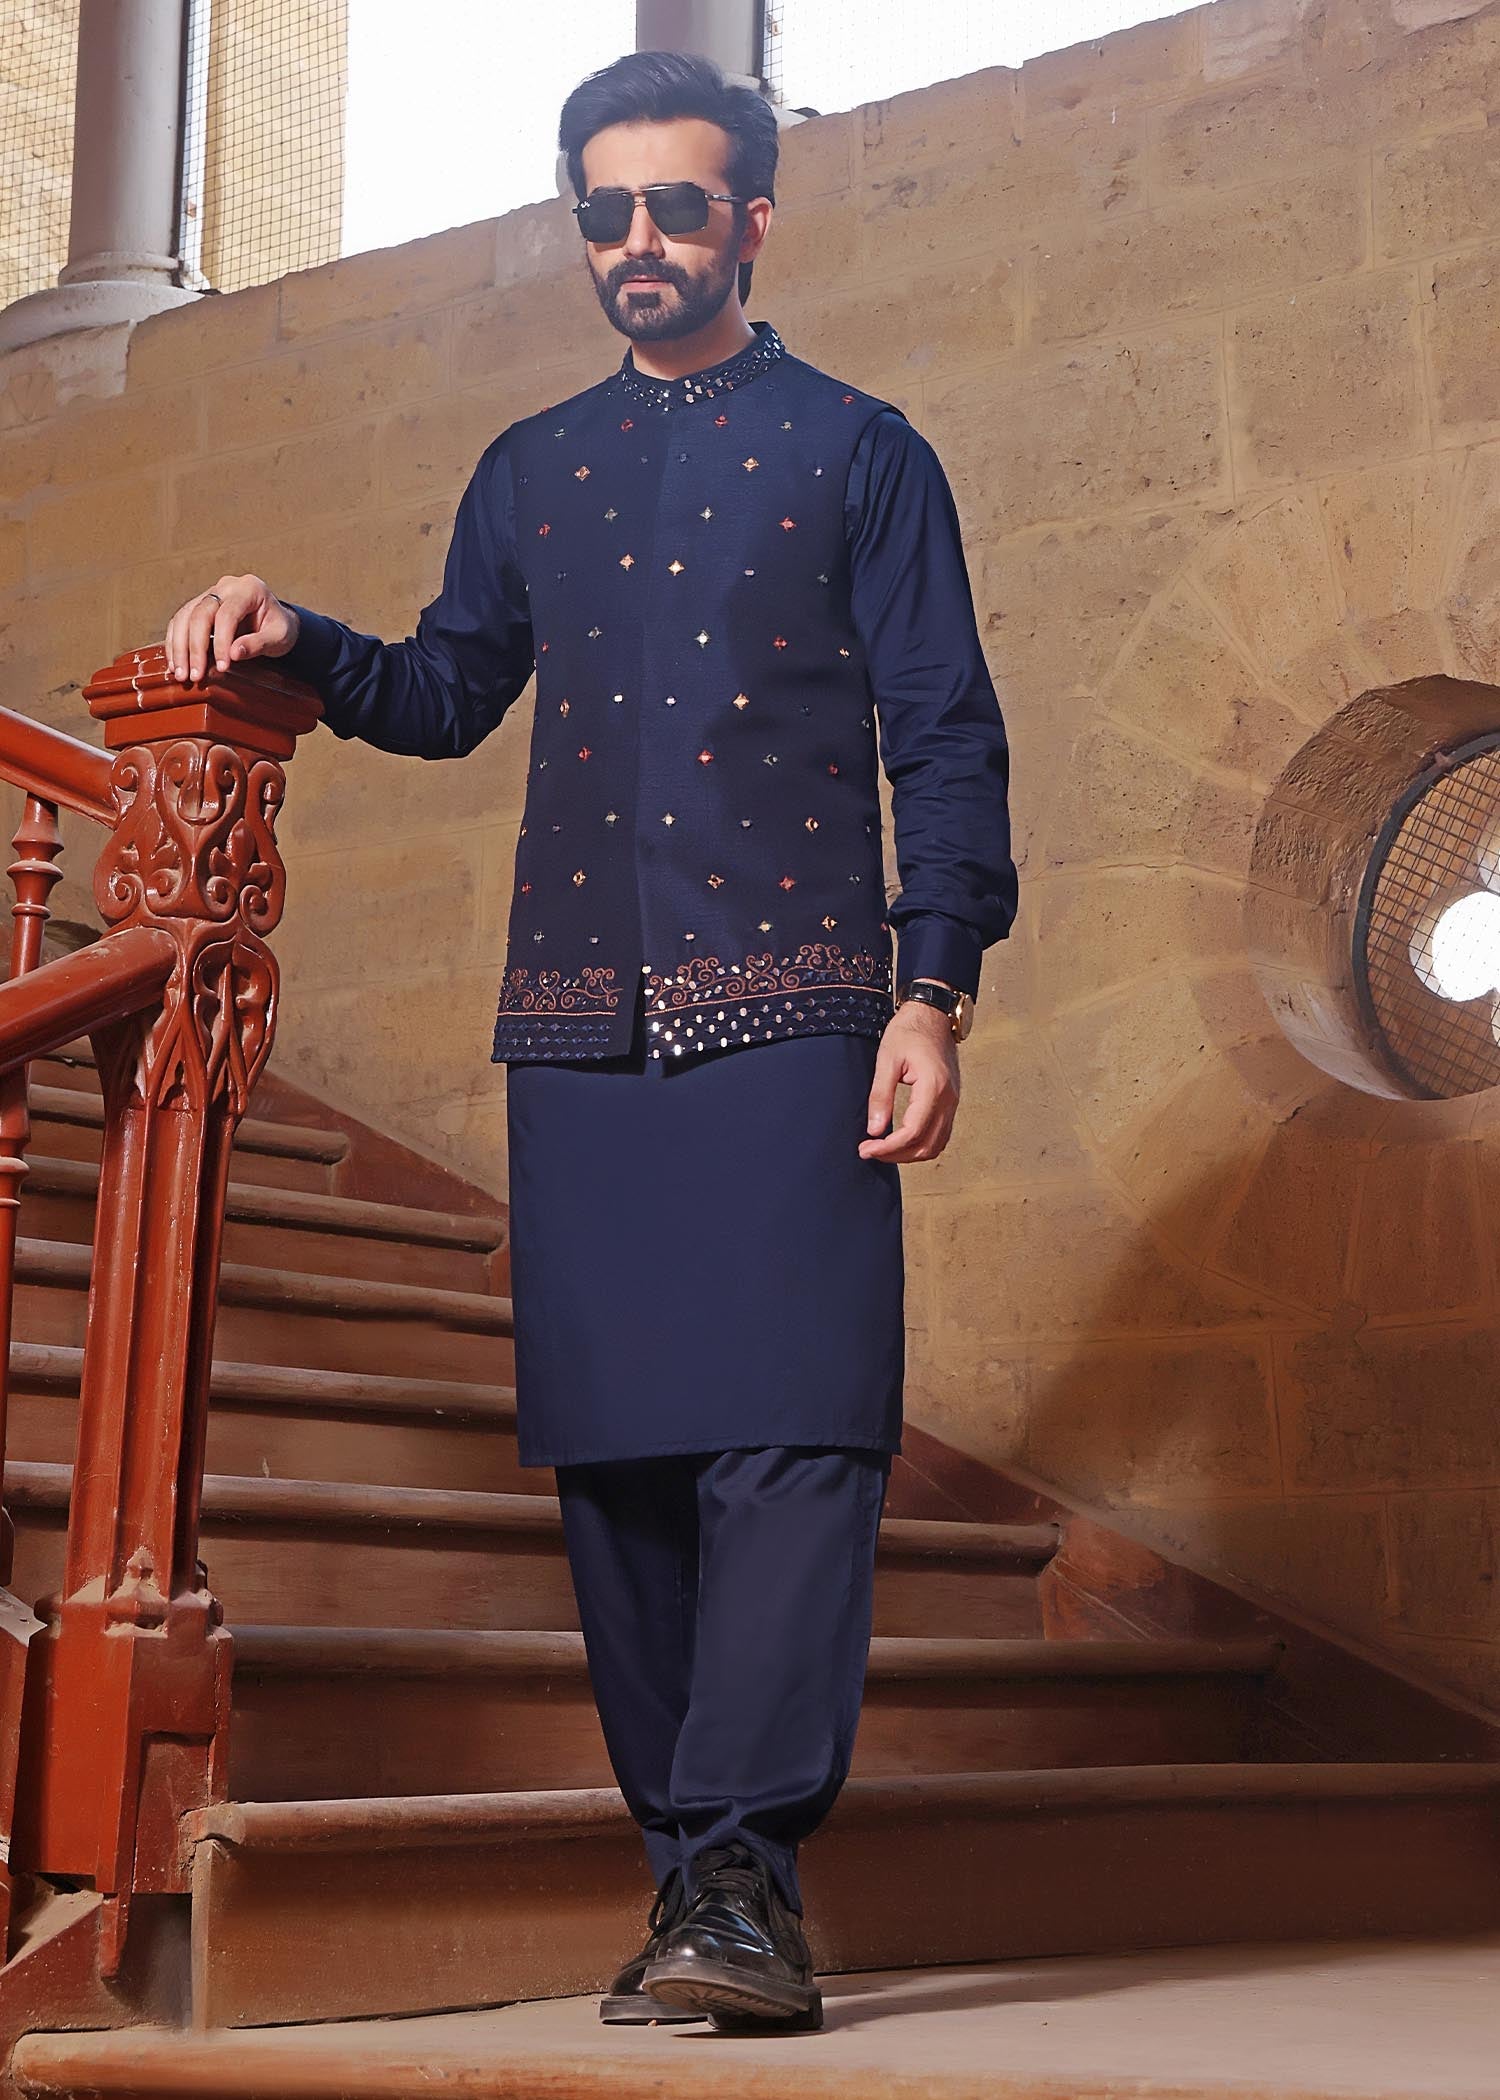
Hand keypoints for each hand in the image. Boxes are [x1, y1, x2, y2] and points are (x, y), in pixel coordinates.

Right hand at [163, 575, 300, 685]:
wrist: (275, 621)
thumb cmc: (279, 628)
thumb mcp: (279, 637)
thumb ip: (259, 644)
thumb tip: (233, 653)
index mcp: (249, 588)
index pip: (228, 614)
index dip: (222, 642)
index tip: (222, 667)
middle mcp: (226, 587)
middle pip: (200, 614)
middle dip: (195, 648)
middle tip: (194, 676)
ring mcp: (210, 594)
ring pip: (185, 617)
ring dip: (179, 647)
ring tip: (181, 674)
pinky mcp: (198, 606)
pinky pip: (180, 621)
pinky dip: (175, 642)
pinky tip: (175, 664)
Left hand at [859, 995, 960, 1162]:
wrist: (933, 1015)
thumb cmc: (909, 1032)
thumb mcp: (887, 1059)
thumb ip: (881, 1095)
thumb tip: (874, 1129)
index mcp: (933, 1087)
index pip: (912, 1132)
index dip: (888, 1147)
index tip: (866, 1148)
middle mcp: (949, 1099)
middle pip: (926, 1145)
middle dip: (896, 1155)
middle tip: (869, 1151)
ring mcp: (953, 1101)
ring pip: (936, 1145)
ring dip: (910, 1153)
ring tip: (883, 1148)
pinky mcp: (951, 1101)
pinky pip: (940, 1134)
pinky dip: (921, 1144)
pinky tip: (901, 1140)